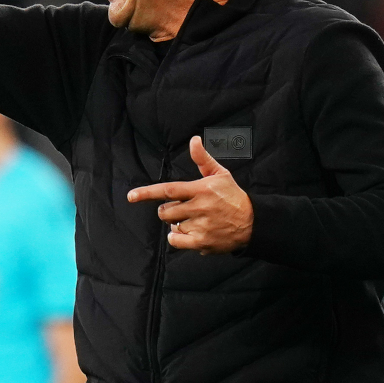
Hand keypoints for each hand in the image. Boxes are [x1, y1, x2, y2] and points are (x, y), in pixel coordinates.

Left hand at [127, 135, 253, 254]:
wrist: (252, 222)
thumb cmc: (232, 196)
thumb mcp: (219, 174)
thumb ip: (202, 159)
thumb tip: (194, 140)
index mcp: (201, 189)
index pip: (168, 190)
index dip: (147, 193)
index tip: (131, 196)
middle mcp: (199, 208)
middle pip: (166, 212)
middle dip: (168, 211)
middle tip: (182, 209)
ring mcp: (201, 226)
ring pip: (172, 226)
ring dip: (177, 224)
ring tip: (192, 221)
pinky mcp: (202, 242)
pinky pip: (176, 241)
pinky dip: (176, 238)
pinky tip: (186, 233)